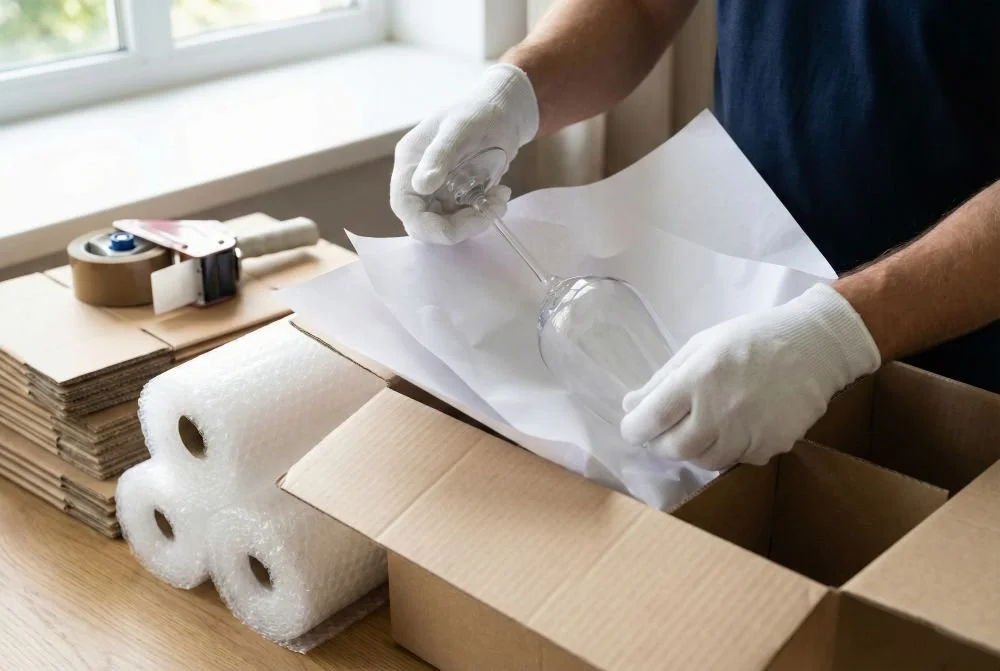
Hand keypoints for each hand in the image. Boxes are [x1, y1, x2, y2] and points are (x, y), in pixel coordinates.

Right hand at [390, 63, 538, 244]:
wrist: (505, 110)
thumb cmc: (479, 111)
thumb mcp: (460, 128)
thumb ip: (440, 156)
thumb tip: (421, 187)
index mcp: (410, 164)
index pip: (405, 208)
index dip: (429, 226)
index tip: (464, 225)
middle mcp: (418, 180)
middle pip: (425, 223)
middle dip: (459, 226)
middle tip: (492, 209)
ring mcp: (437, 190)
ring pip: (446, 225)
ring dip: (475, 221)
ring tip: (500, 198)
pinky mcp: (455, 196)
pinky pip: (462, 218)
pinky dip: (482, 214)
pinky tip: (500, 195)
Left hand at [620, 284, 880, 469]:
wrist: (814, 346)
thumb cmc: (750, 339)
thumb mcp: (700, 346)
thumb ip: (663, 379)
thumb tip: (630, 406)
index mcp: (699, 377)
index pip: (651, 418)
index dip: (635, 428)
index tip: (634, 427)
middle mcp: (722, 408)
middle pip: (675, 449)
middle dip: (662, 444)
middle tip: (666, 432)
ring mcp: (750, 431)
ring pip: (706, 461)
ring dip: (696, 450)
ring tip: (703, 426)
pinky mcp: (773, 445)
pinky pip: (739, 460)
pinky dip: (730, 450)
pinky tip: (737, 427)